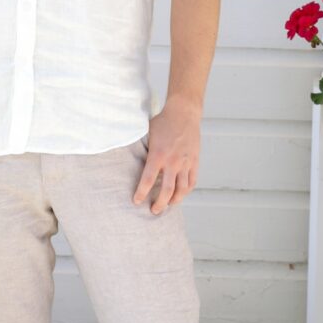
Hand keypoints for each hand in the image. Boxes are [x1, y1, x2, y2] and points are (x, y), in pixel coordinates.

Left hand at [133, 99, 200, 213]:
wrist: (184, 112)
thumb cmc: (163, 121)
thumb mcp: (147, 133)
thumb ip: (141, 148)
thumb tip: (128, 158)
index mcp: (158, 155)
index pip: (147, 181)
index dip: (141, 194)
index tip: (136, 202)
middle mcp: (172, 162)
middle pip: (166, 191)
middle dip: (159, 204)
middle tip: (153, 210)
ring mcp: (185, 163)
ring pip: (182, 190)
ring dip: (174, 200)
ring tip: (167, 205)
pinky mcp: (194, 161)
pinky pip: (192, 182)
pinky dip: (186, 191)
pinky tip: (180, 194)